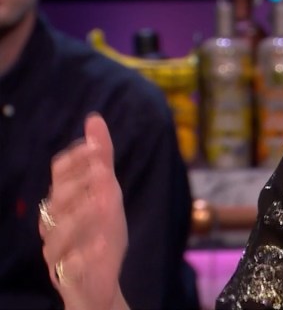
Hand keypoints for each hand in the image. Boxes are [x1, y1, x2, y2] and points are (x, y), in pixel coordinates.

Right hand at [39, 113, 129, 309]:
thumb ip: (101, 159)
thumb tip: (94, 118)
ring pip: (55, 234)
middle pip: (55, 200)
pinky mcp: (68, 276)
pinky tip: (102, 244)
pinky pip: (69, 267)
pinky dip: (85, 255)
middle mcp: (54, 224)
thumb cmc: (100, 234)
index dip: (76, 158)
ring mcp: (58, 251)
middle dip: (77, 185)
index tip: (97, 149)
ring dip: (79, 218)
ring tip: (102, 206)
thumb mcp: (107, 194)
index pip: (59, 173)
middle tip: (103, 174)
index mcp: (64, 202)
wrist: (99, 283)